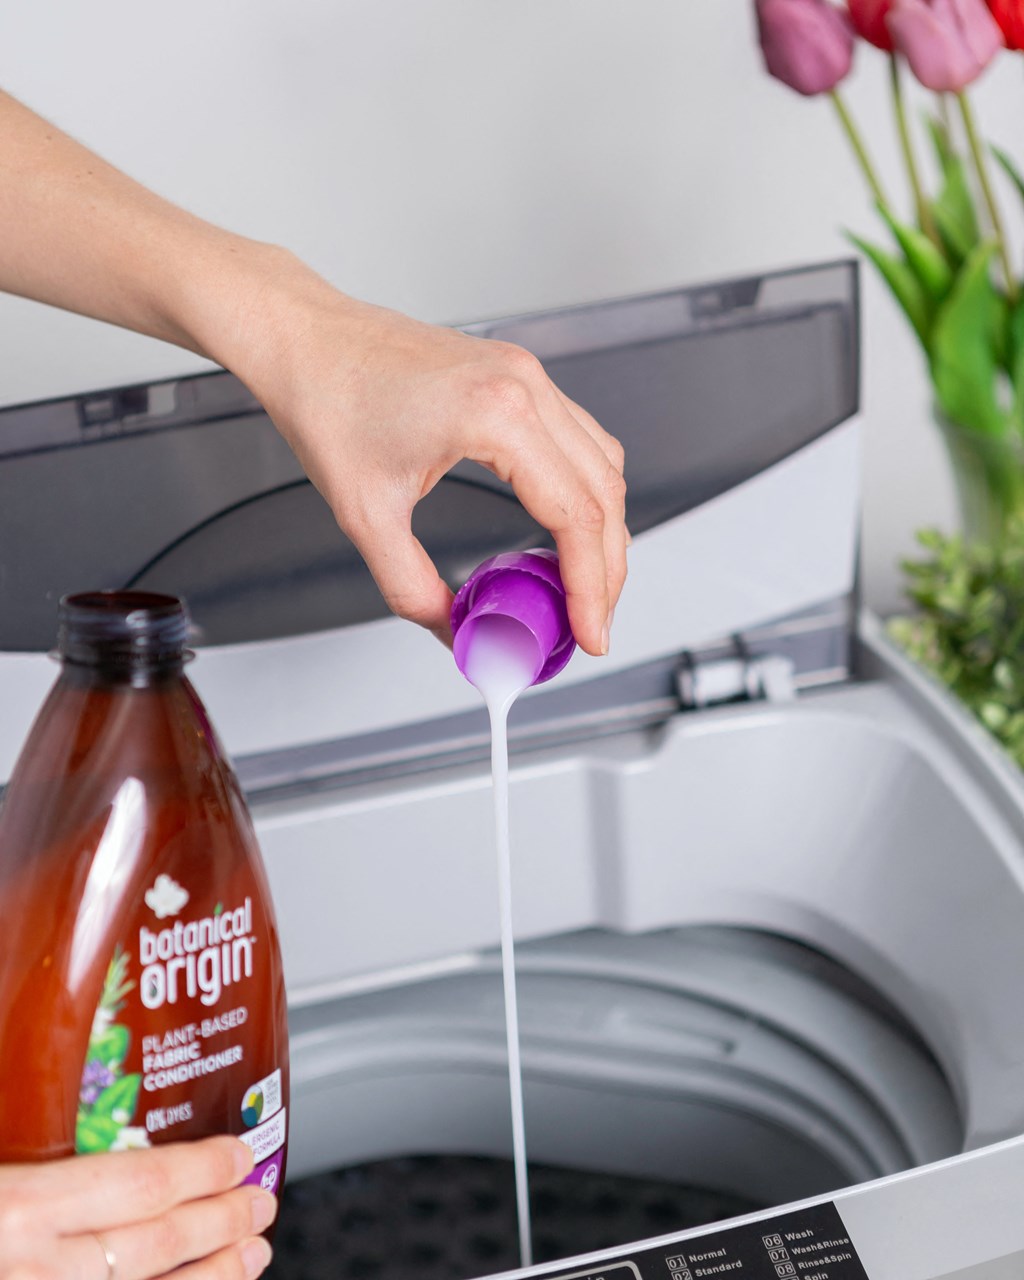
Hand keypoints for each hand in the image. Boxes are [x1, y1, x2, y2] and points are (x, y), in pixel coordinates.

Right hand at [0, 1136, 275, 1279]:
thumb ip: (34, 1143)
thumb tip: (84, 1110)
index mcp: (19, 1206)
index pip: (141, 1183)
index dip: (202, 1169)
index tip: (240, 1154)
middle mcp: (37, 1268)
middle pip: (159, 1242)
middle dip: (223, 1221)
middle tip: (261, 1204)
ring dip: (214, 1276)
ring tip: (252, 1256)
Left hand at [225, 259, 627, 654]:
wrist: (305, 340)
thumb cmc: (327, 401)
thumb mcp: (366, 515)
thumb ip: (414, 588)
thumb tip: (457, 632)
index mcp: (498, 415)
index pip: (576, 516)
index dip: (591, 588)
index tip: (589, 634)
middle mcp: (526, 387)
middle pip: (604, 495)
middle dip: (606, 571)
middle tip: (589, 625)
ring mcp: (527, 375)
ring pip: (603, 466)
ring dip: (604, 532)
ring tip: (584, 588)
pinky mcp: (518, 376)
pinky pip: (580, 440)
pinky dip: (586, 492)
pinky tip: (567, 530)